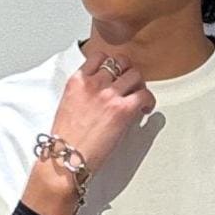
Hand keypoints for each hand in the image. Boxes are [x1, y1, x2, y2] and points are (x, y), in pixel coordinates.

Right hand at [50, 44, 156, 179]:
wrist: (66, 157)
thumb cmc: (65, 141)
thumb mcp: (67, 106)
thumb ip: (83, 94)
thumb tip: (98, 97)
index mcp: (77, 81)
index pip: (98, 56)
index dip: (111, 63)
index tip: (116, 72)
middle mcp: (94, 83)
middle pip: (120, 62)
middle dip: (127, 71)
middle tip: (130, 84)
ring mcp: (109, 95)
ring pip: (135, 75)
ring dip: (139, 85)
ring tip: (139, 97)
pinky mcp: (122, 110)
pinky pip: (144, 95)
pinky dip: (149, 101)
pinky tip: (145, 109)